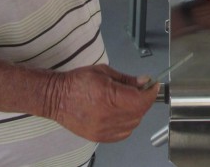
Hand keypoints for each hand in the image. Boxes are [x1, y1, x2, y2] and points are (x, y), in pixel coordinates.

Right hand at [44, 64, 158, 141]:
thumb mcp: (103, 72)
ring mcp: (102, 129)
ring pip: (133, 124)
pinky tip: (121, 114)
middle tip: (140, 91)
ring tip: (128, 102)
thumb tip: (144, 82)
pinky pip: (123, 134)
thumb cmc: (77, 81)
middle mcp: (106, 115)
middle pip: (139, 113)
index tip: (153, 87)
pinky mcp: (99, 137)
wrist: (56, 98)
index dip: (150, 93)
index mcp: (108, 96)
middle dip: (144, 101)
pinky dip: (128, 124)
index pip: (140, 100)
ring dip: (136, 113)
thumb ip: (126, 79)